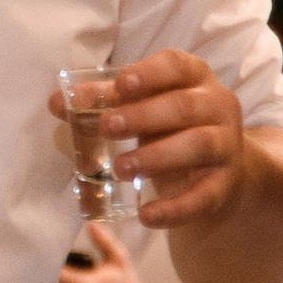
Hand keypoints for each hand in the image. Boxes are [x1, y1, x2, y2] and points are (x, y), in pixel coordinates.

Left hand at [58, 48, 245, 228]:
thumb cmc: (171, 128)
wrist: (219, 170)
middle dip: (143, 116)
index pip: (177, 66)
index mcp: (195, 78)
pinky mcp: (225, 185)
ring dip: (157, 156)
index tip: (122, 84)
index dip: (150, 73)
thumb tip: (56, 102)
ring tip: (119, 167)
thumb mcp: (143, 109)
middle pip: (184, 107)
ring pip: (198, 145)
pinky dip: (174, 209)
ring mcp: (226, 146)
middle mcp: (218, 106)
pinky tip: (146, 216)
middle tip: (107, 127)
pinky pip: (203, 197)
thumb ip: (105, 103)